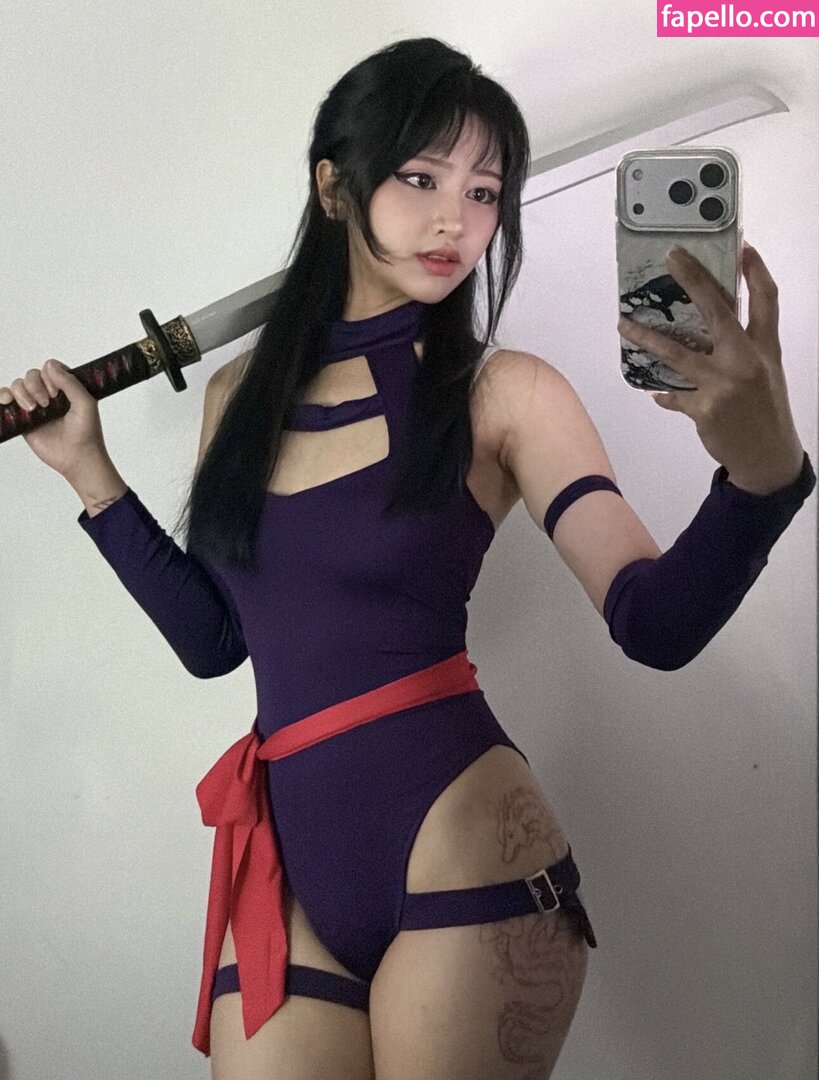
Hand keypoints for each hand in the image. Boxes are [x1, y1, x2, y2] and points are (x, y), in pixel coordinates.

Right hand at [0, 359, 108, 477]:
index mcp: (66, 388)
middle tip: (46, 403)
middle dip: (35, 385)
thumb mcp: (86, 403)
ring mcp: (36, 406)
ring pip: (18, 385)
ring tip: (33, 409)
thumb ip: (70, 382)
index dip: (49, 376)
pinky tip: (8, 401)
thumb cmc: (86, 433)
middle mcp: (50, 395)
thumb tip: (50, 365)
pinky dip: (3, 396)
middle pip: (32, 375)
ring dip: (22, 393)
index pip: (50, 369)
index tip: (56, 393)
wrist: (77, 458)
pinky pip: (7, 400)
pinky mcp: (24, 419)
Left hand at [617, 241, 804, 492]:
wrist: (768, 457)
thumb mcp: (765, 372)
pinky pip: (673, 394)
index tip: (743, 246)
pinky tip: (654, 390)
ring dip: (646, 337)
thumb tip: (708, 324)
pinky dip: (663, 392)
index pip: (766, 300)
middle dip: (694, 280)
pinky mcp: (705, 409)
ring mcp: (724, 385)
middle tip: (672, 257)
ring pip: (677, 353)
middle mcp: (746, 360)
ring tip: (623, 324)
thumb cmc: (764, 409)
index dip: (756, 271)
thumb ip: (742, 346)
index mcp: (766, 348)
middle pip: (718, 312)